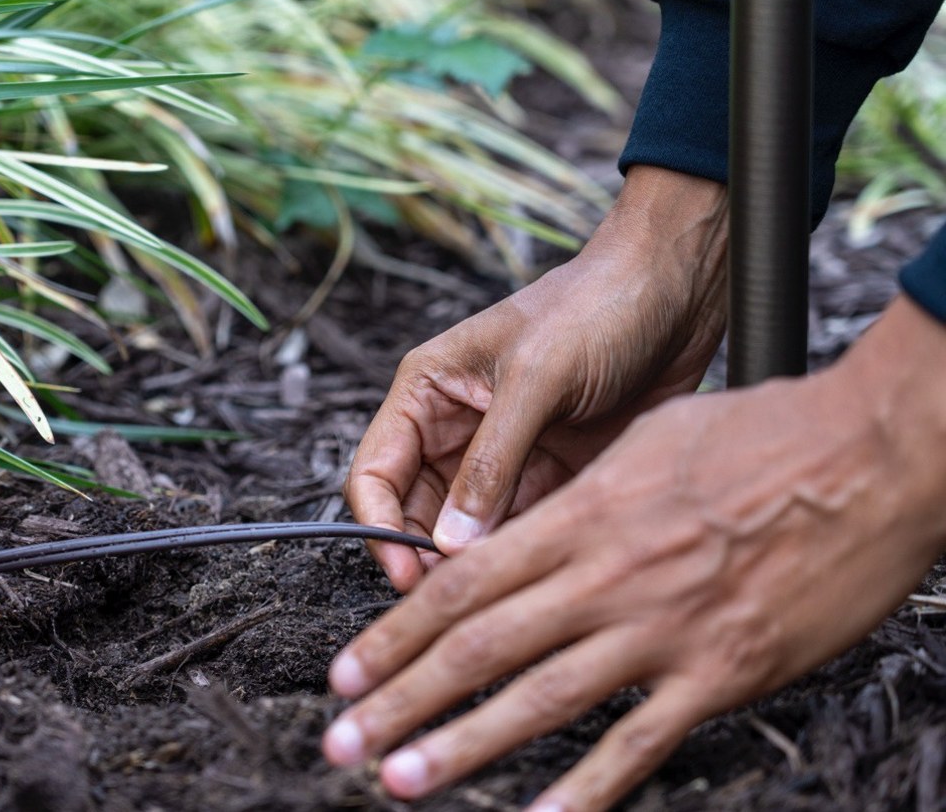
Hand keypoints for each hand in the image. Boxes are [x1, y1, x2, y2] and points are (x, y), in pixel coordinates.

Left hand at [324, 296, 945, 810]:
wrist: (872, 456)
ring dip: (462, 745)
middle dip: (400, 699)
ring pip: (541, 699)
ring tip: (401, 779)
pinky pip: (639, 744)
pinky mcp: (720, 674)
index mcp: (580, 516)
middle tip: (340, 742)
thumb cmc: (765, 436)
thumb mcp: (648, 441)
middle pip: (479, 646)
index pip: (461, 584)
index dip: (394, 634)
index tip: (345, 673)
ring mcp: (661, 630)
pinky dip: (584, 791)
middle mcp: (605, 576)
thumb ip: (578, 493)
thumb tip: (523, 520)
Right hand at [348, 166, 728, 589]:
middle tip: (458, 596)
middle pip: (416, 512)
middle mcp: (457, 427)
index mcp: (428, 391)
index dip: (380, 527)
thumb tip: (450, 543)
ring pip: (468, 530)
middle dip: (429, 555)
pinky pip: (523, 529)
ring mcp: (505, 455)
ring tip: (505, 585)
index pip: (377, 472)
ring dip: (480, 561)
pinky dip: (526, 553)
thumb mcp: (537, 379)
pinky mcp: (552, 475)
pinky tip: (543, 568)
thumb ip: (492, 463)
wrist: (680, 289)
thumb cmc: (599, 305)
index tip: (406, 572)